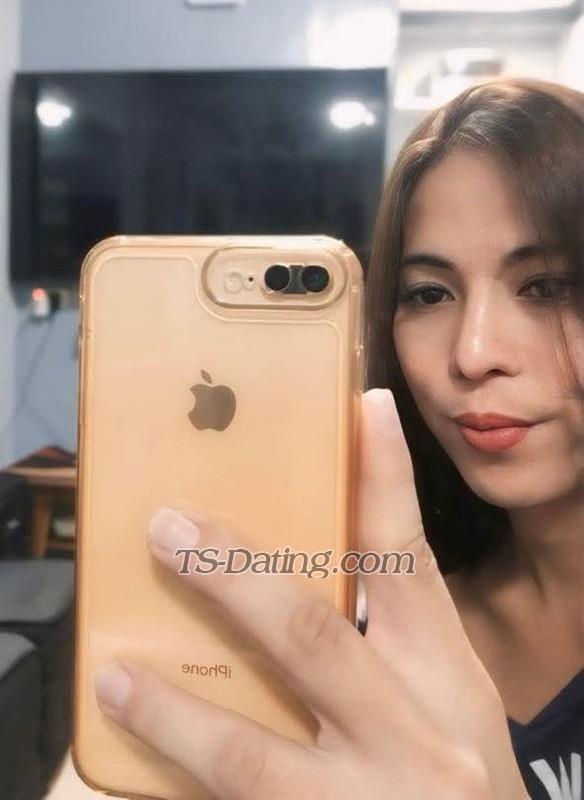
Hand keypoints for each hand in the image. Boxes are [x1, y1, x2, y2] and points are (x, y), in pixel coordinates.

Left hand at [94, 389, 528, 799]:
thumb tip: (295, 577)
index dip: (387, 480)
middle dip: (231, 578)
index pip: (410, 561)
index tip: (368, 405)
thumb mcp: (444, 700)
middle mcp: (410, 737)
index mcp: (445, 678)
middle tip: (168, 527)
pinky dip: (182, 780)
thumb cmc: (458, 775)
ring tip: (116, 676)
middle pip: (309, 637)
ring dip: (173, 712)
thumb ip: (385, 644)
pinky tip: (137, 758)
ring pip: (249, 756)